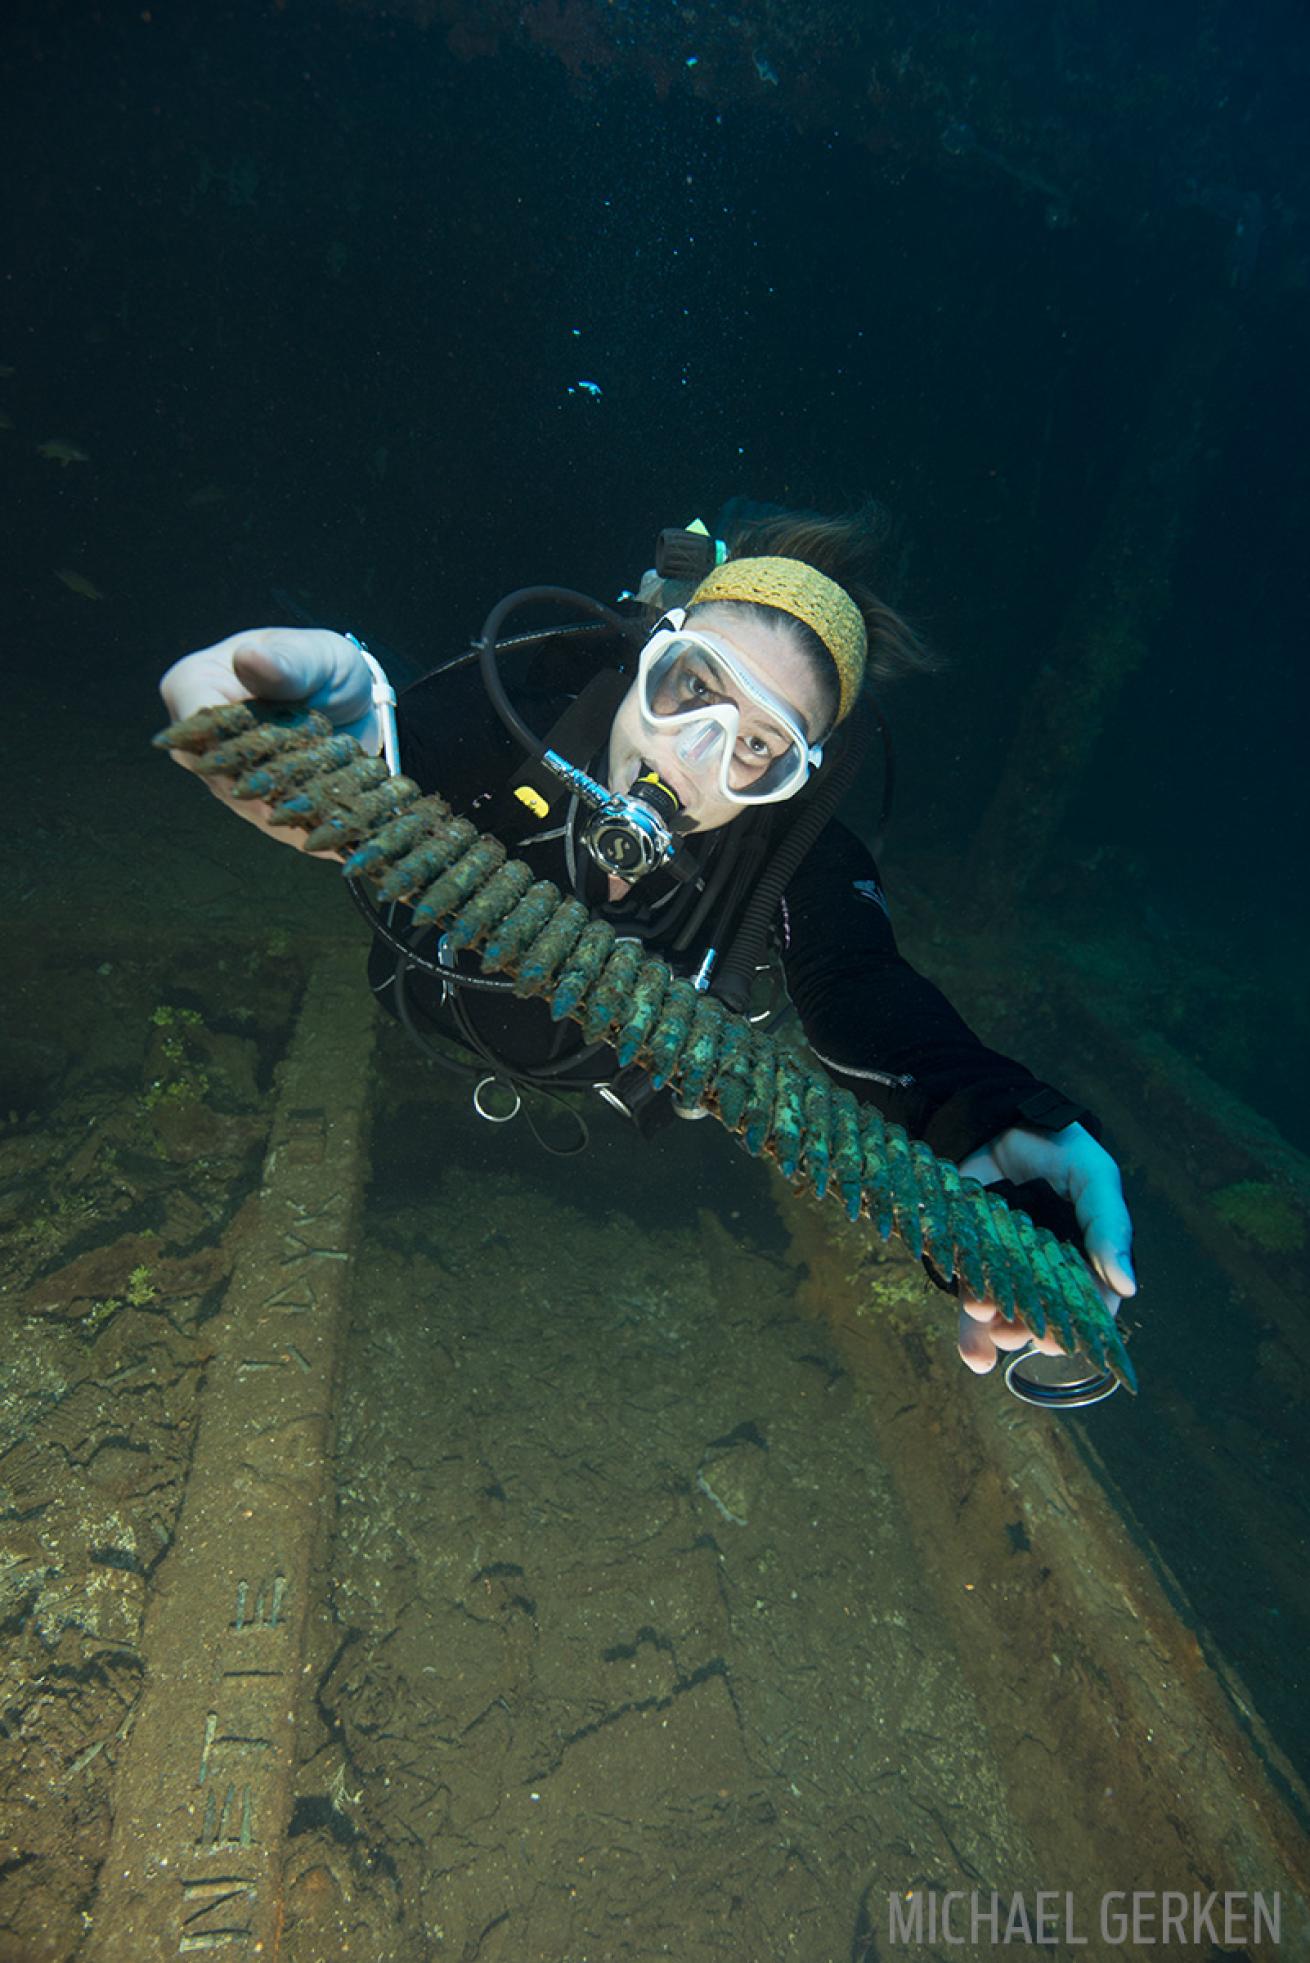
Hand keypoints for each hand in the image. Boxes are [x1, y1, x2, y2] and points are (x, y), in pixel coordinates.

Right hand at [159, 627, 378, 854]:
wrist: (349, 698)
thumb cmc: (320, 664)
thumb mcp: (314, 656)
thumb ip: (286, 661)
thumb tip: (251, 657)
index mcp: (195, 684)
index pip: (197, 724)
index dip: (227, 749)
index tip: (265, 768)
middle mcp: (199, 735)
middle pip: (218, 772)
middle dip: (263, 791)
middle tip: (305, 803)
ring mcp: (222, 773)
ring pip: (246, 804)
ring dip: (286, 815)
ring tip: (326, 823)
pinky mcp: (250, 800)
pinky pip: (272, 820)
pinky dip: (302, 827)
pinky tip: (332, 836)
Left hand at [953, 1122, 1136, 1373]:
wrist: (996, 1119)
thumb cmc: (1058, 1147)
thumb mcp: (1094, 1176)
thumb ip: (1110, 1226)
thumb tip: (1128, 1286)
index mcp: (1086, 1253)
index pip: (1091, 1301)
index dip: (1082, 1326)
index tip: (1067, 1340)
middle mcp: (1048, 1269)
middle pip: (1045, 1315)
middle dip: (1033, 1331)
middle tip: (1021, 1334)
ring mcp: (1008, 1267)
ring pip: (1007, 1316)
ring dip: (998, 1332)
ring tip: (988, 1322)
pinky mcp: (972, 1259)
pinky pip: (973, 1301)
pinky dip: (970, 1333)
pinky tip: (973, 1353)